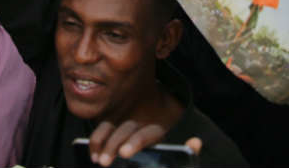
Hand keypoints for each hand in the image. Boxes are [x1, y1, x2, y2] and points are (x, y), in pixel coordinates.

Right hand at [84, 119, 201, 167]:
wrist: (159, 149)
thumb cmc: (167, 159)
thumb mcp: (177, 156)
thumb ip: (187, 151)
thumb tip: (196, 142)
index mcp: (160, 132)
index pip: (148, 133)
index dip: (135, 142)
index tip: (124, 153)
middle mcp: (142, 125)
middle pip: (127, 130)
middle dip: (114, 144)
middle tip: (105, 163)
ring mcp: (126, 127)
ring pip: (112, 127)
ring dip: (102, 141)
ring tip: (97, 160)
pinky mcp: (114, 132)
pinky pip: (103, 131)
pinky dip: (96, 141)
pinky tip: (93, 154)